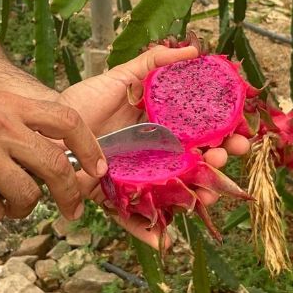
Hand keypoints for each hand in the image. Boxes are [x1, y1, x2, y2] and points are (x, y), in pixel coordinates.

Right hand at [0, 91, 104, 225]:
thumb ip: (18, 127)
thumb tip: (64, 157)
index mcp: (6, 104)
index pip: (66, 119)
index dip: (89, 147)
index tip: (97, 169)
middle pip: (55, 165)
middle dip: (69, 193)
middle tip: (72, 210)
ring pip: (27, 197)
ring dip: (16, 208)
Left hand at [57, 46, 250, 247]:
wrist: (50, 125)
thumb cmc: (86, 101)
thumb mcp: (122, 77)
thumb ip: (155, 63)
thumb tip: (195, 51)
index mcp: (164, 127)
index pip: (203, 134)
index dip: (226, 137)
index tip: (242, 137)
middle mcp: (157, 154)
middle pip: (196, 164)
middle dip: (217, 166)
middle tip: (225, 160)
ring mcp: (139, 177)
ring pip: (174, 192)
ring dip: (195, 198)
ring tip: (206, 198)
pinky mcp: (115, 197)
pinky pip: (133, 218)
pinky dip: (147, 232)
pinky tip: (163, 242)